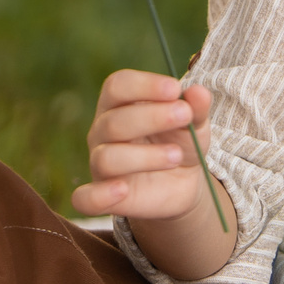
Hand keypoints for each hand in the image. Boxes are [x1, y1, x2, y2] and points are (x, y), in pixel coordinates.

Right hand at [71, 68, 219, 223]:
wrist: (183, 181)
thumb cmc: (180, 141)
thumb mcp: (194, 123)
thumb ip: (196, 107)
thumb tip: (199, 92)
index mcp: (119, 104)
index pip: (117, 85)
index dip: (144, 85)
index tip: (175, 90)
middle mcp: (103, 131)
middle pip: (114, 120)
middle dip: (152, 117)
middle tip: (185, 116)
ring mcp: (100, 163)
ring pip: (107, 157)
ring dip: (145, 156)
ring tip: (176, 155)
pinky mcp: (102, 196)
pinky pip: (85, 198)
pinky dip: (99, 195)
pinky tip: (123, 190)